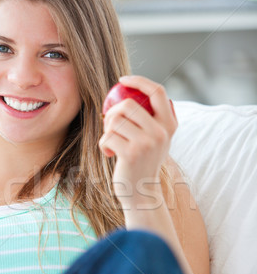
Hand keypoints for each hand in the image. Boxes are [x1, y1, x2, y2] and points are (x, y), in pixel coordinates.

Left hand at [99, 75, 176, 209]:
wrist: (142, 194)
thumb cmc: (143, 164)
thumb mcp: (156, 140)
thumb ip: (153, 119)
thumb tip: (134, 89)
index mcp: (170, 125)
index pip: (158, 91)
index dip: (139, 81)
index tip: (123, 80)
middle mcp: (161, 132)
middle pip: (129, 104)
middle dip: (113, 112)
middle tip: (110, 125)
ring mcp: (147, 143)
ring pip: (115, 120)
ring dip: (107, 130)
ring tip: (112, 142)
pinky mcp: (131, 154)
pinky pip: (108, 136)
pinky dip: (103, 144)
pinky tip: (109, 153)